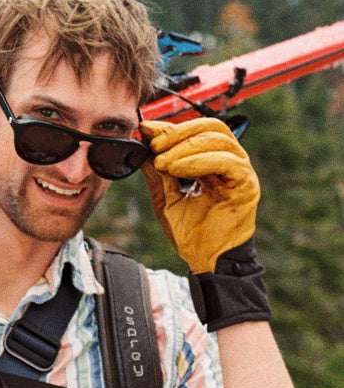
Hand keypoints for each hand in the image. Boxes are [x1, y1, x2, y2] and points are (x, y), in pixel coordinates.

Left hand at [140, 118, 259, 273]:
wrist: (205, 259)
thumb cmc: (191, 232)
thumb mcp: (165, 196)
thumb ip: (157, 172)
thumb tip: (142, 148)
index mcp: (213, 162)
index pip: (196, 131)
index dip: (171, 128)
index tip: (146, 130)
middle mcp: (230, 162)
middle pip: (210, 128)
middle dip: (178, 133)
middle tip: (154, 145)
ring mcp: (241, 172)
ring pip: (218, 140)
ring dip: (185, 147)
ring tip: (163, 162)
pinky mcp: (246, 184)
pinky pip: (226, 161)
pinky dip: (198, 160)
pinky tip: (177, 169)